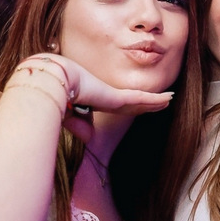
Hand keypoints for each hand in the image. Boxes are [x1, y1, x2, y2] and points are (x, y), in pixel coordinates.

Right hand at [13, 53, 172, 141]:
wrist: (49, 82)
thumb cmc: (50, 96)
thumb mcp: (64, 114)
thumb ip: (77, 125)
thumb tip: (90, 137)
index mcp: (94, 100)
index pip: (117, 104)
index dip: (130, 104)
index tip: (140, 104)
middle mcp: (105, 96)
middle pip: (133, 101)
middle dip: (148, 101)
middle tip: (163, 100)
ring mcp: (112, 96)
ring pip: (140, 99)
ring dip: (156, 100)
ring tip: (170, 98)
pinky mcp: (116, 97)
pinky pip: (141, 99)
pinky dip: (156, 99)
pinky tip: (169, 98)